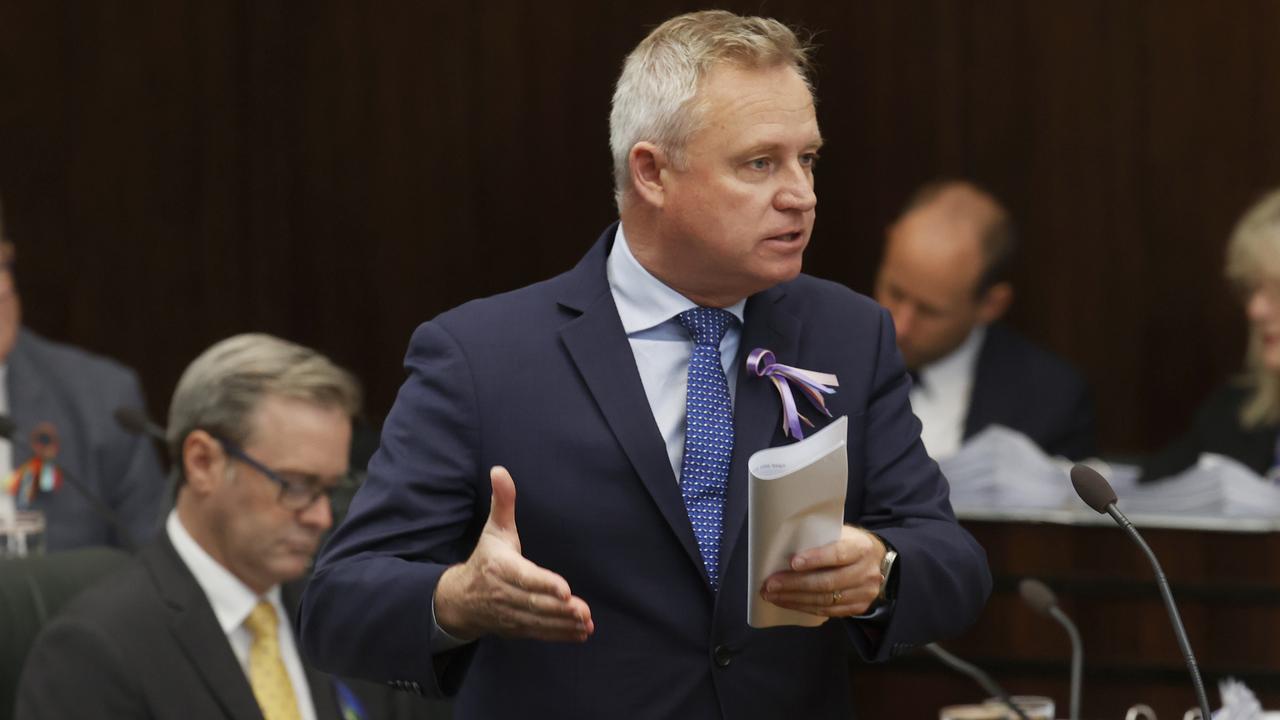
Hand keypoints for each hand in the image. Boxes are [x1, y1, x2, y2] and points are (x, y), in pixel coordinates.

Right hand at [434, 466, 593, 641]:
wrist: (460, 599)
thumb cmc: (485, 558)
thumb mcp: (493, 529)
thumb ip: (502, 502)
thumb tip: (500, 469)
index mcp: (499, 567)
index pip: (523, 577)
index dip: (544, 584)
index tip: (564, 589)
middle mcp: (503, 593)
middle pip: (533, 603)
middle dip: (559, 608)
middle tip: (582, 610)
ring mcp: (509, 614)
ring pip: (538, 621)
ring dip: (563, 624)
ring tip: (586, 622)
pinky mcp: (516, 628)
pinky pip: (539, 633)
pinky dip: (560, 635)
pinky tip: (581, 633)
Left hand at [759, 525, 886, 616]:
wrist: (878, 561)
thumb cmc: (849, 542)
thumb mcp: (842, 533)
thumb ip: (821, 538)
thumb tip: (784, 546)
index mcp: (861, 547)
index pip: (838, 554)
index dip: (815, 559)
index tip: (792, 562)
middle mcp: (866, 572)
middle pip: (828, 582)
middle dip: (795, 584)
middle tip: (770, 584)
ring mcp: (864, 593)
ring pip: (825, 600)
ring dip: (794, 599)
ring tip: (772, 595)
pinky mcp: (858, 607)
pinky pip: (827, 611)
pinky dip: (804, 607)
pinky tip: (787, 602)